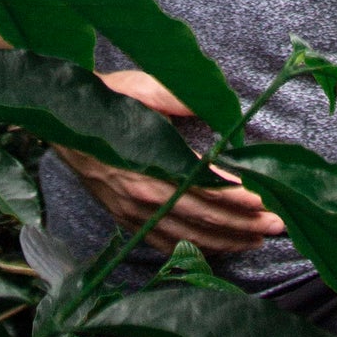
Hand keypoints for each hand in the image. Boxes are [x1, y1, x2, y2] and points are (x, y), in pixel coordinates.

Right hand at [52, 69, 284, 255]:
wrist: (56, 120)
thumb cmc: (103, 101)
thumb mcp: (142, 88)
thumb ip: (181, 98)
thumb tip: (220, 105)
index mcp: (152, 163)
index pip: (208, 187)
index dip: (242, 195)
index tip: (269, 195)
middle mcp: (144, 196)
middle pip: (206, 217)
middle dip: (246, 222)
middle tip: (280, 222)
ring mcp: (133, 213)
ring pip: (189, 236)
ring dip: (229, 240)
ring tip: (260, 238)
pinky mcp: (125, 220)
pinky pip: (166, 244)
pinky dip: (196, 249)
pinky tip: (218, 249)